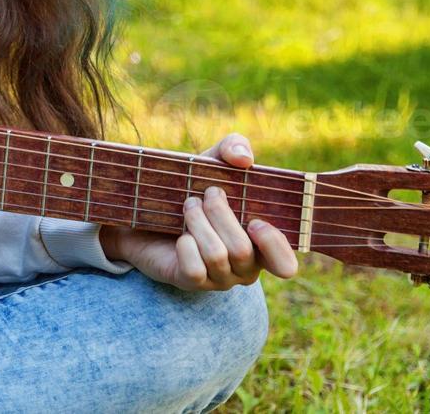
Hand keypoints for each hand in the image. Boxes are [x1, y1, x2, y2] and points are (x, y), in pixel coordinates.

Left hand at [98, 132, 298, 290]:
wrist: (145, 207)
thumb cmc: (191, 186)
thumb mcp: (213, 161)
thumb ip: (234, 147)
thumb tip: (244, 158)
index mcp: (261, 244)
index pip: (285, 265)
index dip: (274, 245)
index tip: (255, 220)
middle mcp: (245, 267)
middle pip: (242, 250)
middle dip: (219, 214)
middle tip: (204, 194)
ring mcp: (218, 278)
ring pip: (217, 256)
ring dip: (197, 222)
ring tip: (187, 205)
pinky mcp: (191, 282)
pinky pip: (194, 269)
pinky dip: (185, 245)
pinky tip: (179, 234)